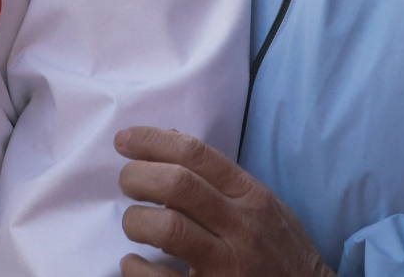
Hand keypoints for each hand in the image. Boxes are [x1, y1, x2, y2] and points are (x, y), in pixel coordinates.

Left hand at [116, 126, 332, 276]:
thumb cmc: (280, 252)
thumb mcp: (263, 206)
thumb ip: (222, 177)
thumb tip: (169, 139)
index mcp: (252, 198)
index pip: (197, 154)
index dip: (152, 141)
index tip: (124, 140)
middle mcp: (241, 229)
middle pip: (178, 185)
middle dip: (138, 176)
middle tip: (127, 182)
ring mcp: (227, 267)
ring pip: (168, 229)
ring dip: (136, 221)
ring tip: (135, 224)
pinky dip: (136, 268)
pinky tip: (135, 262)